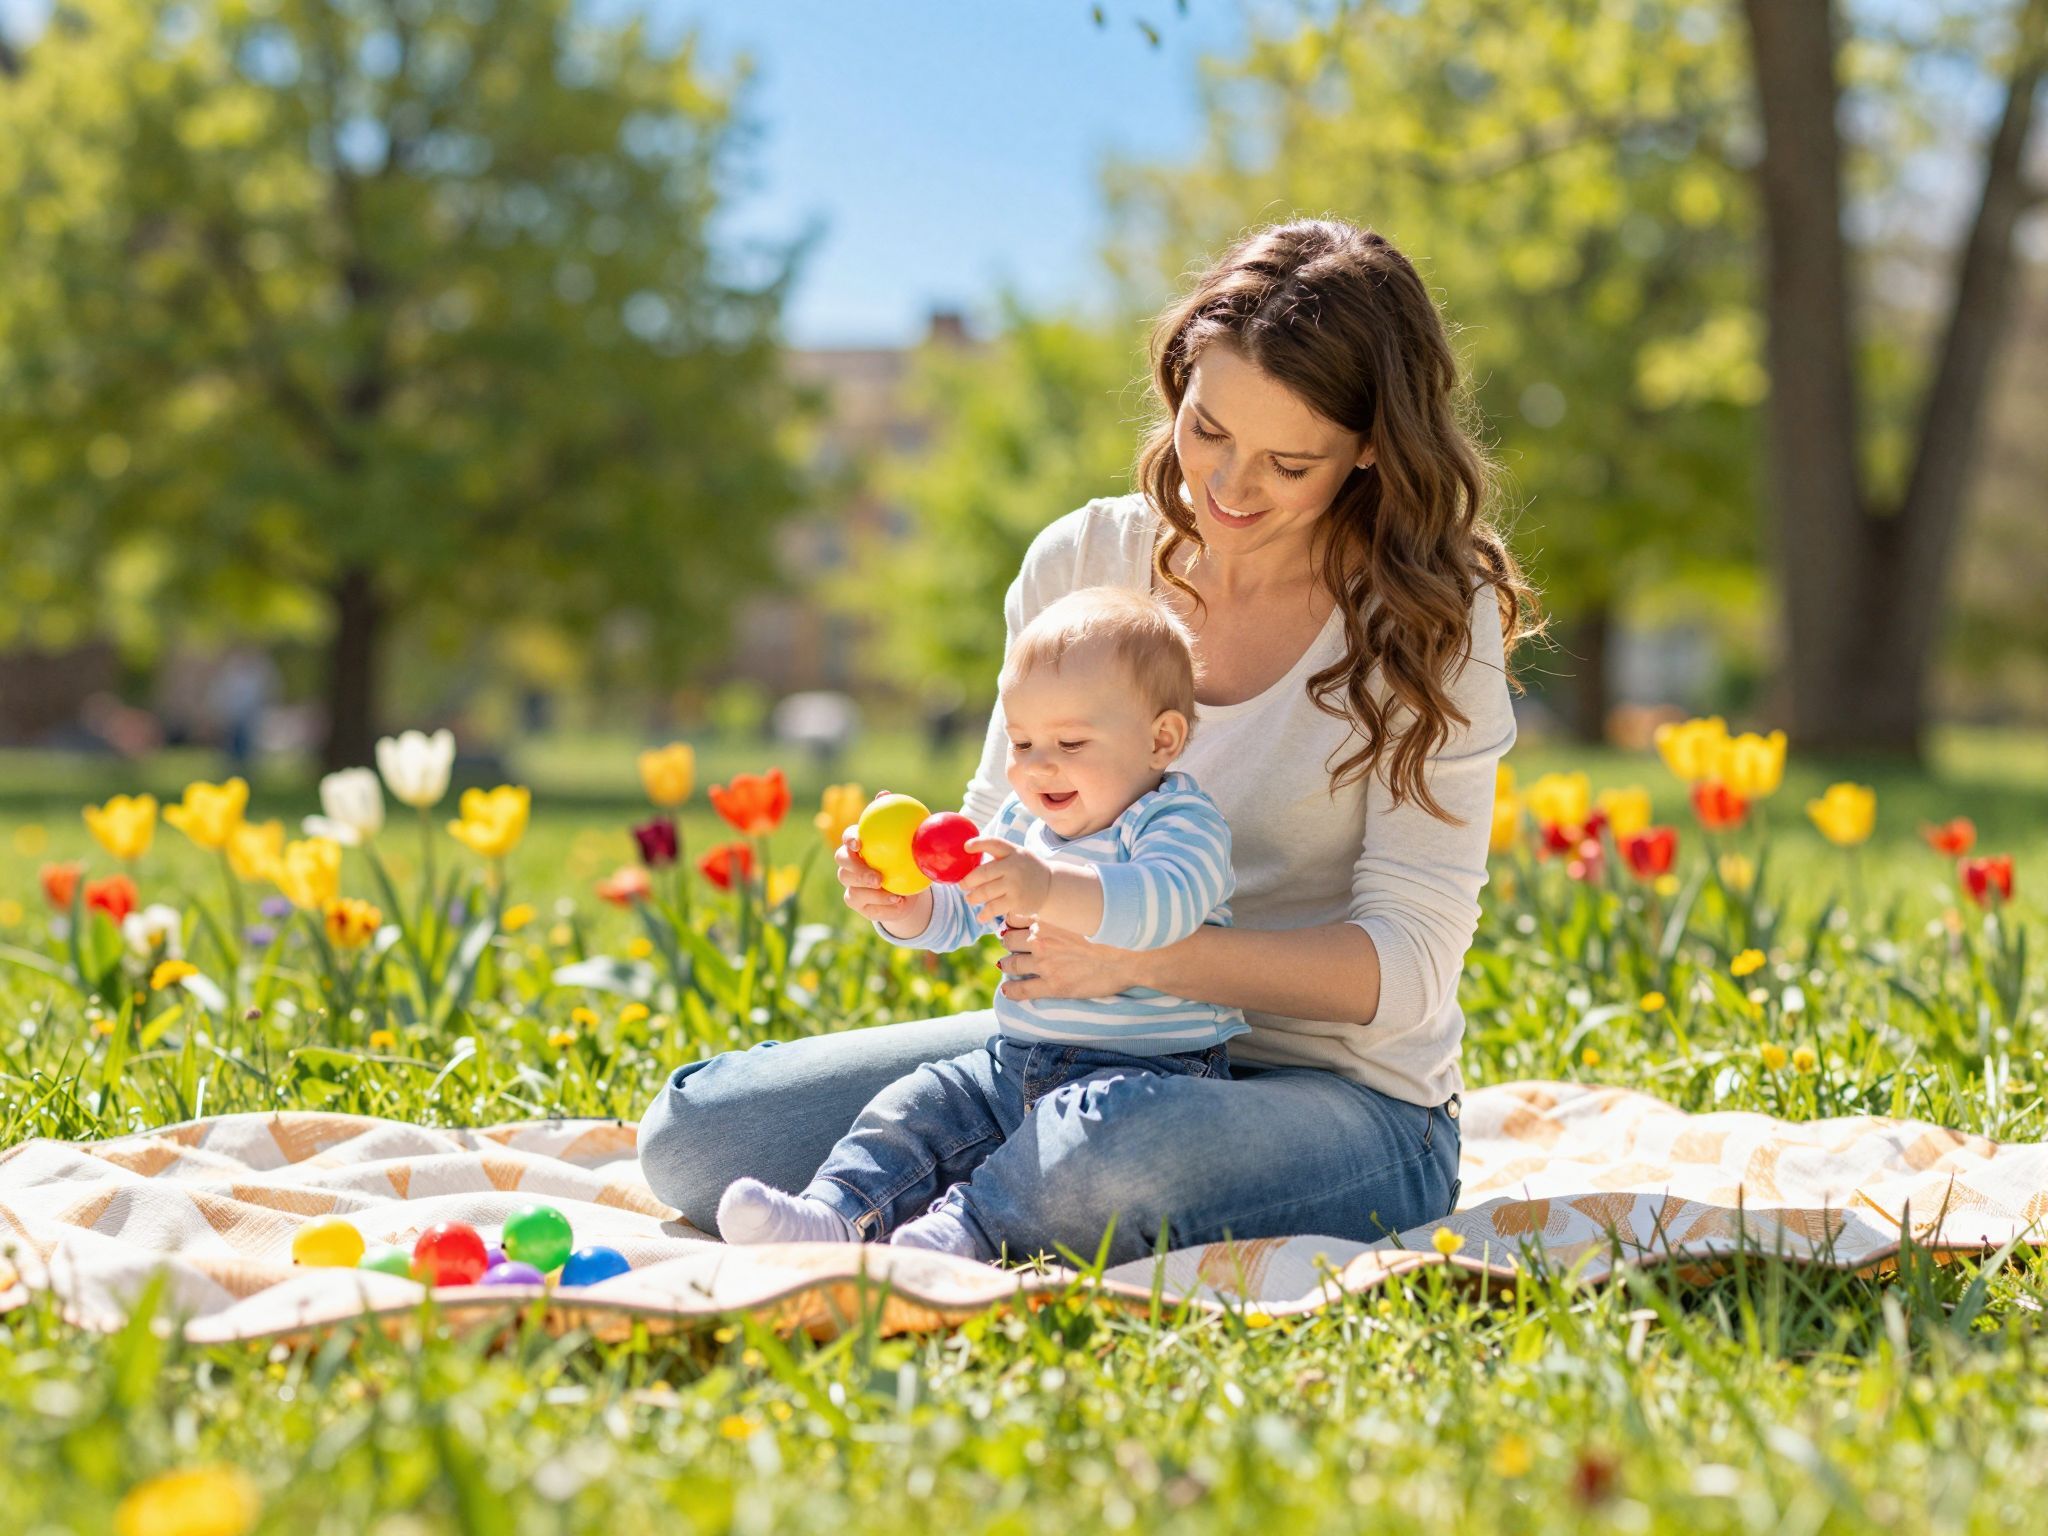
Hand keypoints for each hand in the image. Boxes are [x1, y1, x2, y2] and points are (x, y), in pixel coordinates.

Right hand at [835, 827, 926, 929]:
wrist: (907, 891)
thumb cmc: (909, 865)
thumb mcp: (916, 855)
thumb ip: (917, 845)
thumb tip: (928, 838)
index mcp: (861, 844)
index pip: (849, 836)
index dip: (850, 838)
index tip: (858, 844)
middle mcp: (850, 863)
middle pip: (843, 862)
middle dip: (857, 870)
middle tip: (878, 879)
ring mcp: (851, 884)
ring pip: (854, 891)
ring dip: (875, 896)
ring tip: (896, 897)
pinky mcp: (857, 903)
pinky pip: (867, 908)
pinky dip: (884, 908)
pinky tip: (898, 905)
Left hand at [960, 837, 1052, 924]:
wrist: (1050, 887)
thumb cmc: (1026, 869)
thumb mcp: (1017, 855)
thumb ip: (997, 857)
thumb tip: (967, 863)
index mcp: (1012, 852)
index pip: (994, 843)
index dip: (978, 844)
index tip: (966, 847)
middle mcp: (1013, 866)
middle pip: (983, 873)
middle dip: (968, 881)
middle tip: (962, 885)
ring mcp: (1014, 885)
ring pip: (984, 892)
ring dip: (973, 898)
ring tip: (970, 899)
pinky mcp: (1016, 901)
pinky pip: (993, 908)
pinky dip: (984, 913)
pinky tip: (981, 916)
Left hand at [995, 920, 1142, 1001]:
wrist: (1129, 955)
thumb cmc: (1112, 930)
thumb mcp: (1084, 911)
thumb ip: (1062, 910)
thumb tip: (1053, 908)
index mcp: (1048, 917)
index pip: (1013, 916)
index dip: (1013, 922)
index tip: (1015, 926)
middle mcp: (1041, 939)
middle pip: (1009, 939)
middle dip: (1010, 942)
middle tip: (1012, 946)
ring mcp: (1044, 963)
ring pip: (1011, 964)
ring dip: (1007, 965)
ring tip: (1007, 966)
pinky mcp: (1052, 985)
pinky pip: (1022, 990)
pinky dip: (1011, 991)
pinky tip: (1008, 991)